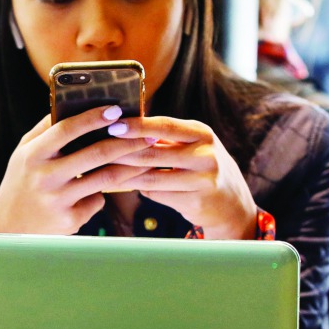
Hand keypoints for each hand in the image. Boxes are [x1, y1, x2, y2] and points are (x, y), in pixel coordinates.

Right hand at [0, 105, 156, 234]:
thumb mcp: (24, 153)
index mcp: (33, 154)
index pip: (67, 129)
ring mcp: (57, 200)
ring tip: (146, 157)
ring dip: (130, 167)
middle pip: (95, 154)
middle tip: (148, 134)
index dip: (93, 117)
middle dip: (127, 142)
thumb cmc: (21, 181)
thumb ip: (46, 130)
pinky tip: (102, 191)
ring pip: (105, 179)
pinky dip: (101, 194)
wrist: (8, 228)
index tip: (116, 109)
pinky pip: (97, 201)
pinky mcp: (69, 220)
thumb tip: (72, 101)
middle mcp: (44, 177)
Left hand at [107, 116, 258, 239]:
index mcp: (202, 134)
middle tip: (97, 149)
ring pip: (152, 177)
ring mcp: (203, 180)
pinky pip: (157, 194)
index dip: (138, 126)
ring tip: (102, 169)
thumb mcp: (192, 146)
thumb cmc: (201, 168)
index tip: (113, 125)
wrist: (231, 204)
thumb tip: (123, 126)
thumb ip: (164, 138)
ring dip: (124, 174)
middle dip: (123, 152)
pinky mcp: (196, 202)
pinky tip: (120, 185)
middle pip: (154, 153)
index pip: (165, 125)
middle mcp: (206, 155)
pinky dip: (137, 188)